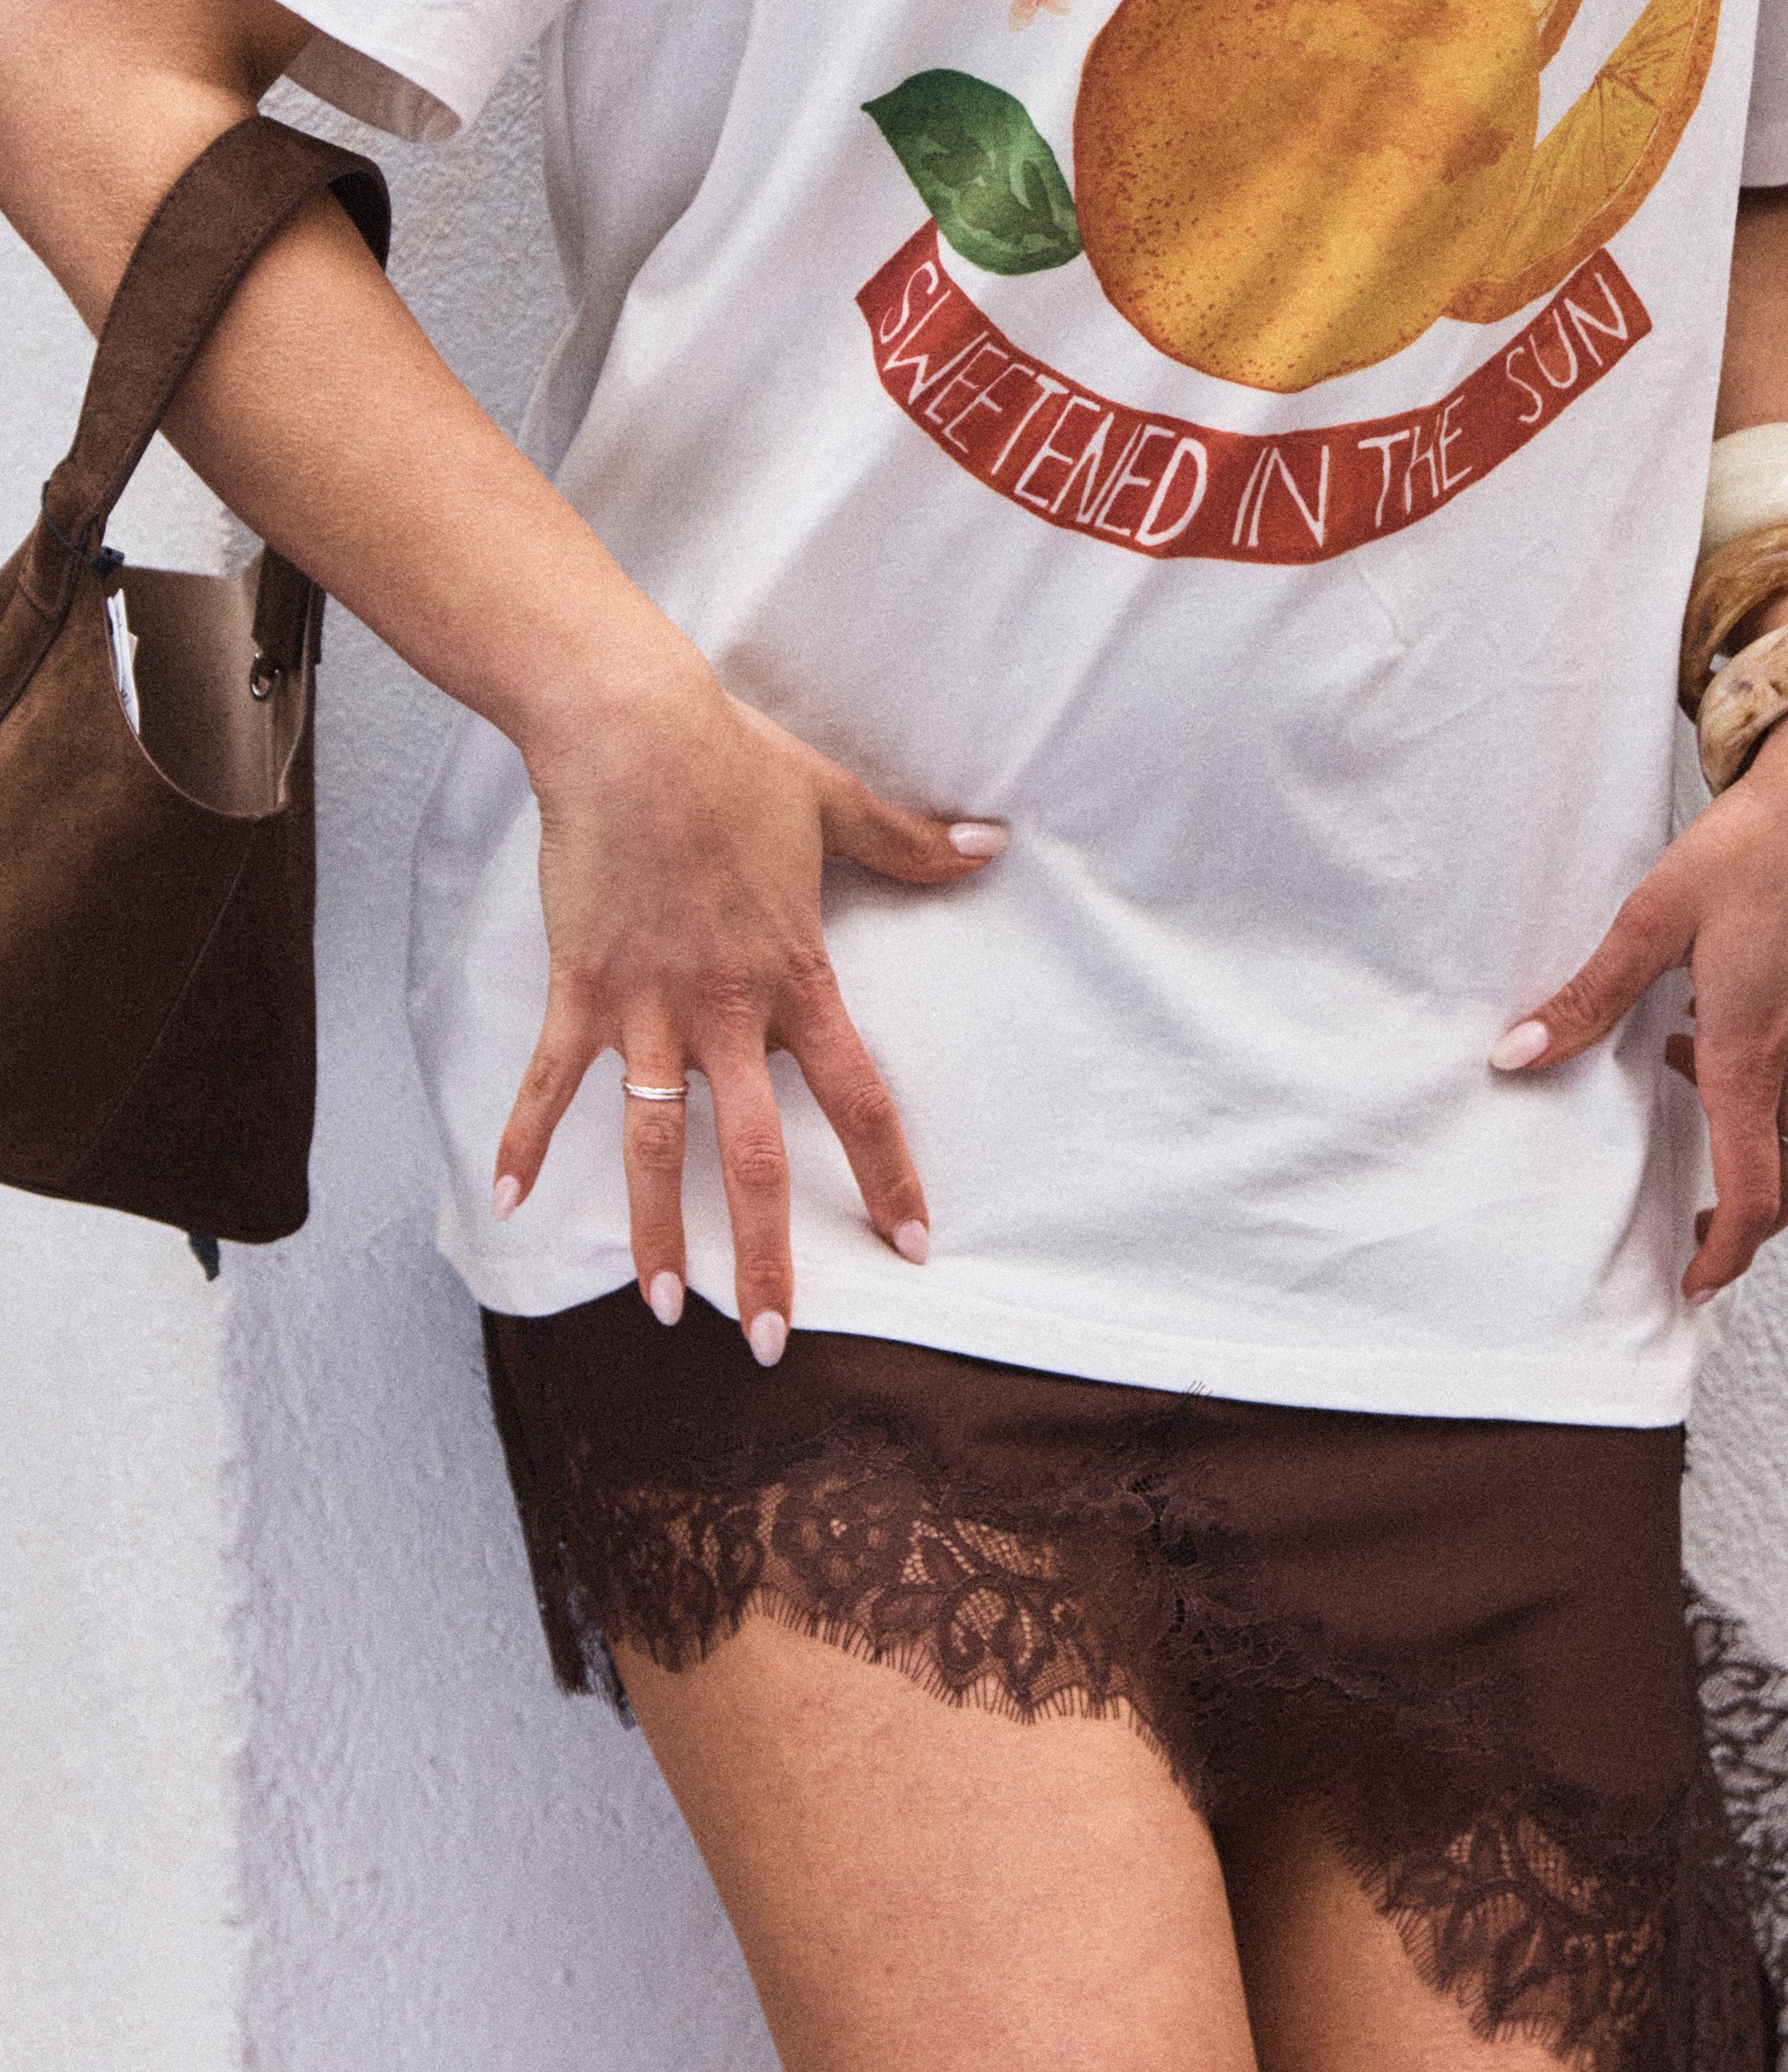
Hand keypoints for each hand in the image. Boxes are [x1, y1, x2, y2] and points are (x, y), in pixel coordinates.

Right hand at [489, 653, 1004, 1355]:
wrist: (629, 730)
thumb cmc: (734, 762)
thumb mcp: (836, 803)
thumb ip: (911, 844)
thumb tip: (994, 844)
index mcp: (793, 976)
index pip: (857, 1096)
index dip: (887, 1174)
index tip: (911, 1244)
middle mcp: (723, 1010)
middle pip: (754, 1157)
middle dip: (768, 1255)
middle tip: (777, 1340)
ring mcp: (646, 1006)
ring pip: (654, 1146)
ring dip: (657, 1232)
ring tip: (667, 1308)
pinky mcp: (580, 989)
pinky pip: (552, 1083)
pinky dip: (527, 1143)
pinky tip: (511, 1205)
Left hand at [1490, 669, 1787, 1302]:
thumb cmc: (1761, 844)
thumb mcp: (1656, 916)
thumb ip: (1589, 996)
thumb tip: (1514, 1056)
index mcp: (1752, 1052)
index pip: (1755, 1196)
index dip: (1727, 1256)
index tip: (1693, 1281)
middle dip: (1747, 1225)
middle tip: (1697, 1232)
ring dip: (1756, 1138)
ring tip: (1688, 1080)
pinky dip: (1779, 1080)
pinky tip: (1730, 1015)